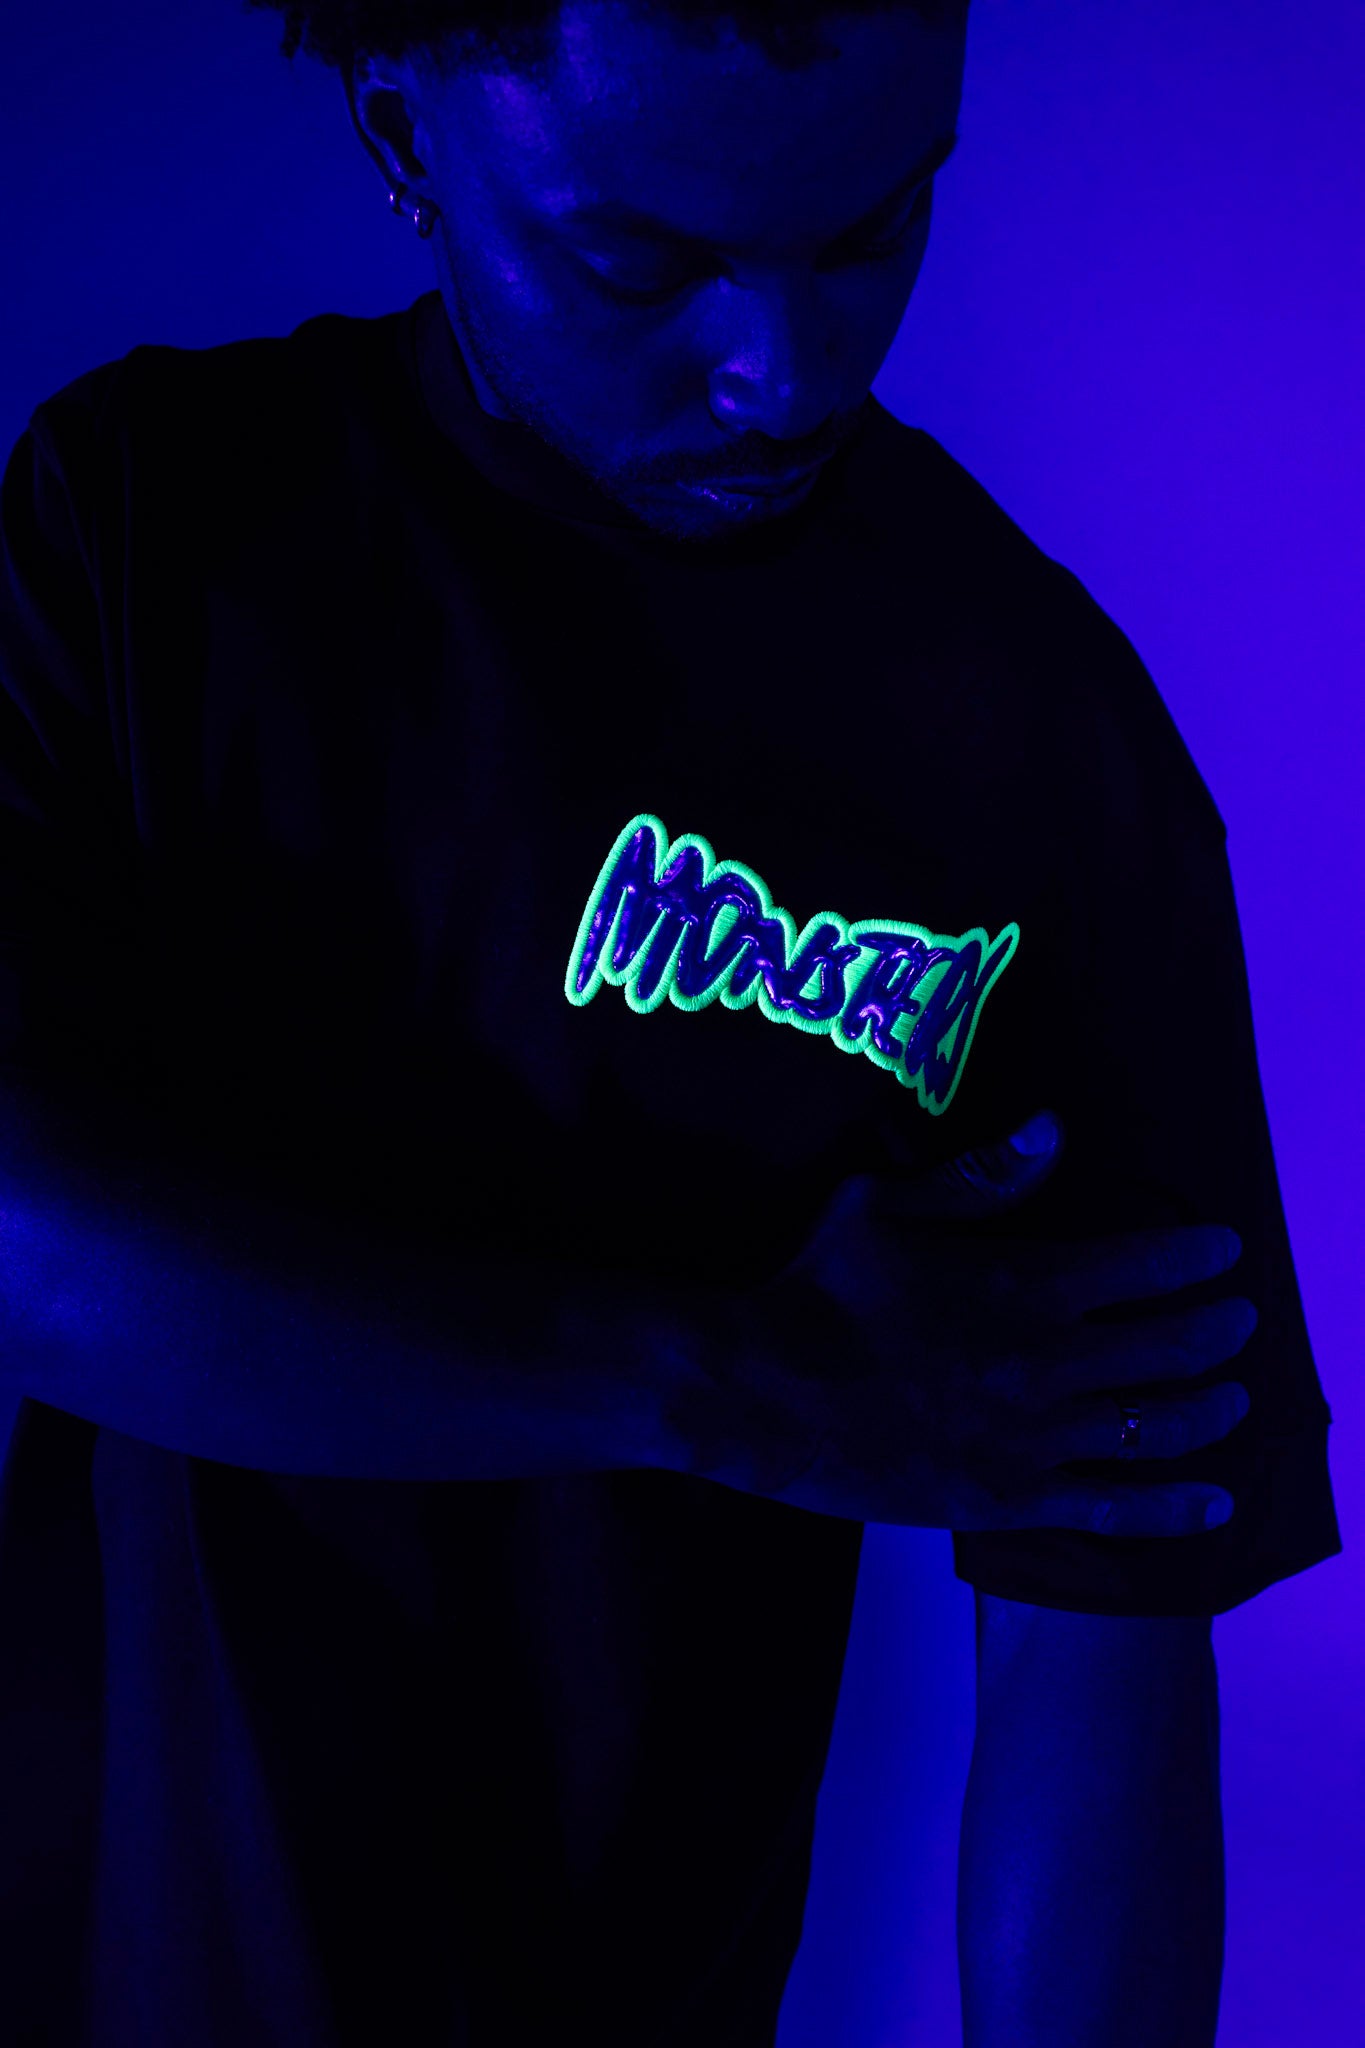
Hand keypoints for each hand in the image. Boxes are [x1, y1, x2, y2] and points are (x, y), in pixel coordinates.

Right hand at [667, 1110, 1255, 1536]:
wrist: (761, 1392)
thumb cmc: (814, 1288)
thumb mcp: (885, 1203)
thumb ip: (980, 1174)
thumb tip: (1054, 1127)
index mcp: (1024, 1283)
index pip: (1142, 1265)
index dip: (1196, 1258)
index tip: (1226, 1253)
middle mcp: (1046, 1359)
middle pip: (1168, 1346)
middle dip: (1218, 1330)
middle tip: (1240, 1321)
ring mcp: (1034, 1435)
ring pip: (1156, 1425)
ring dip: (1210, 1409)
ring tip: (1235, 1397)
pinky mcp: (1010, 1496)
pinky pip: (1115, 1506)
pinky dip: (1176, 1507)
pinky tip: (1216, 1502)